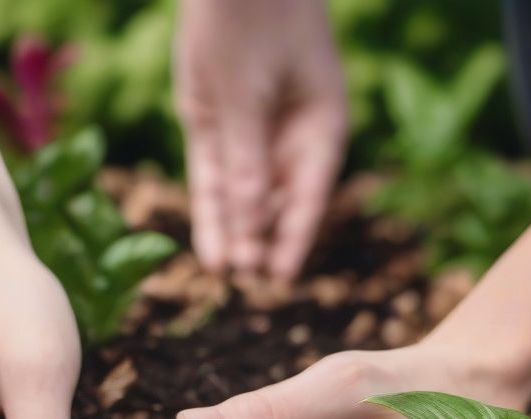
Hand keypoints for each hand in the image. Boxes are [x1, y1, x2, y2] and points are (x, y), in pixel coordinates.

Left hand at [174, 0, 347, 279]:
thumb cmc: (248, 17)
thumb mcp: (245, 96)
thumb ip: (246, 163)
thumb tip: (250, 230)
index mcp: (320, 124)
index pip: (310, 195)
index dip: (294, 238)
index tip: (280, 277)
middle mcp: (288, 135)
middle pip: (276, 202)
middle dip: (260, 240)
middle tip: (244, 281)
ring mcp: (250, 132)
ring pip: (242, 196)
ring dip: (233, 232)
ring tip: (223, 273)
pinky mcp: (213, 125)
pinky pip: (213, 177)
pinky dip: (210, 210)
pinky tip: (209, 248)